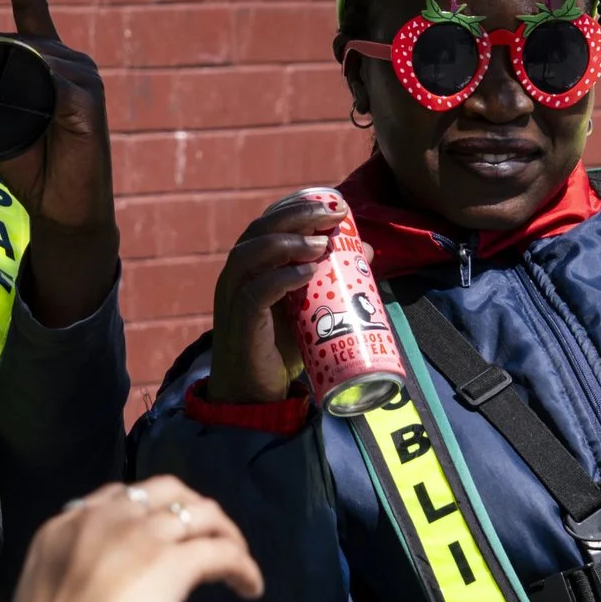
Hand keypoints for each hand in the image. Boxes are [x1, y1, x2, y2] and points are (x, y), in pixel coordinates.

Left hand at [0, 0, 117, 324]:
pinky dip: (20, 89)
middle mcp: (69, 62)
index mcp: (49, 61)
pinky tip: (11, 104)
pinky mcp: (85, 100)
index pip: (35, 6)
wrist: (61, 209)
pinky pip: (44, 82)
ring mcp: (81, 78)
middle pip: (14, 37)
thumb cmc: (30, 166)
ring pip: (25, 56)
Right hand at [5, 477, 263, 601]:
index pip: (119, 497)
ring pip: (201, 513)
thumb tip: (92, 589)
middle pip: (166, 490)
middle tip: (205, 535)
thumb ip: (70, 576)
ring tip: (237, 557)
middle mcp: (104, 518)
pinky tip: (249, 587)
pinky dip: (243, 566)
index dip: (148, 510)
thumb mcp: (44, 593)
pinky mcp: (172, 563)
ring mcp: (141, 536)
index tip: (160, 533)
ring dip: (224, 534)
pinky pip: (223, 552)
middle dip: (191, 507)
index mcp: (67, 526)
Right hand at [201, 191, 345, 404]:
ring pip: (252, 254)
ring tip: (322, 243)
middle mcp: (237, 275)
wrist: (254, 396)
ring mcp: (233, 297)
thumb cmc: (279, 349)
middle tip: (333, 215)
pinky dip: (282, 277)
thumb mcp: (310, 309)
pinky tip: (308, 271)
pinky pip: (255, 292)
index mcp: (251, 266)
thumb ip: (333, 280)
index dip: (299, 208)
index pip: (269, 223)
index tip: (335, 205)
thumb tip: (367, 251)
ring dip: (289, 242)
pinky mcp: (238, 323)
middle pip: (260, 230)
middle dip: (298, 216)